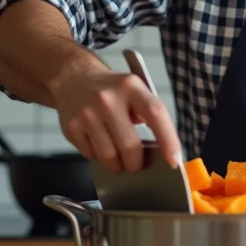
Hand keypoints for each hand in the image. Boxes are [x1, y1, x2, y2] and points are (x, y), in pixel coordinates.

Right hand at [51, 66, 181, 173]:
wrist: (74, 80)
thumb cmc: (112, 90)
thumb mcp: (135, 90)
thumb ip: (149, 114)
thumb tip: (162, 150)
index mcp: (130, 86)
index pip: (155, 113)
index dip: (168, 139)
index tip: (174, 160)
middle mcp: (107, 98)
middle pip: (129, 144)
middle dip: (136, 162)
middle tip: (137, 164)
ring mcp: (87, 113)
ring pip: (109, 155)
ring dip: (117, 165)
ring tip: (119, 159)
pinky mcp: (71, 127)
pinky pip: (91, 156)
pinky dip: (98, 157)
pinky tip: (100, 144)